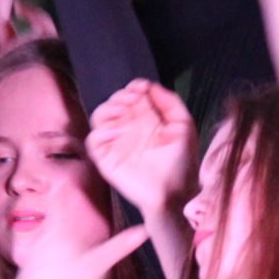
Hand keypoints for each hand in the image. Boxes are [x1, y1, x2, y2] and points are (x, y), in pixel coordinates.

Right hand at [86, 79, 197, 218]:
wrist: (174, 193)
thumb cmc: (181, 162)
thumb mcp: (184, 127)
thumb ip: (171, 103)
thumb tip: (150, 86)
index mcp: (146, 119)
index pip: (132, 95)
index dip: (134, 87)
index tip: (141, 87)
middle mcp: (129, 127)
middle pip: (114, 102)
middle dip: (121, 95)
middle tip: (133, 98)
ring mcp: (116, 142)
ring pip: (99, 116)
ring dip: (108, 108)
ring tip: (122, 111)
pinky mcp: (107, 158)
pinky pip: (94, 140)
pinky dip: (100, 132)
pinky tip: (116, 132)